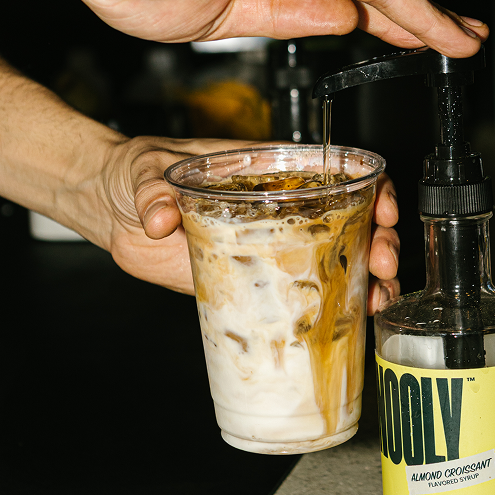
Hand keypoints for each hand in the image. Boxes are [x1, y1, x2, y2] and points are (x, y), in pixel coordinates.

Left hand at [101, 135, 399, 315]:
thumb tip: (160, 216)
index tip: (379, 206)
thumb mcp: (147, 171)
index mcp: (266, 170)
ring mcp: (267, 245)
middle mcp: (277, 207)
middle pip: (349, 219)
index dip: (369, 186)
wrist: (111, 208)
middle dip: (379, 240)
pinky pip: (296, 295)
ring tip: (378, 300)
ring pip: (333, 260)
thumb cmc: (137, 172)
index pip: (333, 171)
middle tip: (384, 262)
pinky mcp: (249, 280)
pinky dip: (328, 310)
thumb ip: (156, 192)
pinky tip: (349, 325)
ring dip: (366, 280)